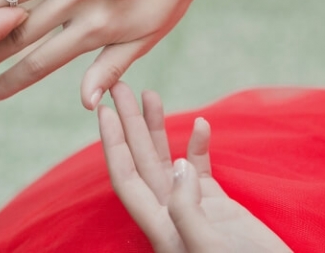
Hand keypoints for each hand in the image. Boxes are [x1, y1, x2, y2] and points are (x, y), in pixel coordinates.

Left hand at [99, 83, 290, 252]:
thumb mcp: (211, 248)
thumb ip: (188, 210)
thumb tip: (179, 166)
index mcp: (160, 226)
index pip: (126, 179)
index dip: (113, 145)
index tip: (105, 112)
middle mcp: (171, 214)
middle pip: (141, 161)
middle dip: (129, 124)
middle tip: (120, 87)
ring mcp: (195, 208)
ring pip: (167, 160)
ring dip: (156, 128)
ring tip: (150, 94)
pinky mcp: (219, 206)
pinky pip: (202, 168)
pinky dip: (199, 146)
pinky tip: (201, 124)